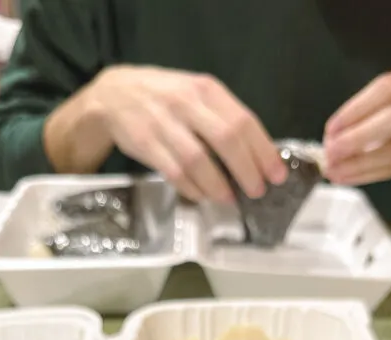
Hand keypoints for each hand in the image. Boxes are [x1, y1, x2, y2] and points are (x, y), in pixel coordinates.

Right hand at [87, 66, 286, 201]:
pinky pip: (174, 172)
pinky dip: (192, 188)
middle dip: (246, 170)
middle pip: (225, 140)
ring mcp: (164, 124)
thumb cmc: (166, 98)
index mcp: (206, 89)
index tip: (276, 175)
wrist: (114, 95)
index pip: (243, 120)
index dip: (263, 151)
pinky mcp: (146, 144)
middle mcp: (187, 103)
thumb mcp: (196, 95)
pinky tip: (202, 196)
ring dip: (218, 185)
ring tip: (229, 199)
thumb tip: (256, 156)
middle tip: (257, 191)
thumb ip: (222, 118)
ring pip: (198, 160)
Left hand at [323, 66, 390, 185]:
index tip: (330, 129)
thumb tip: (331, 137)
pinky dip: (366, 174)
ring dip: (359, 163)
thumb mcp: (382, 101)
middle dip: (358, 138)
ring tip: (333, 170)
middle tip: (331, 152)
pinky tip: (346, 177)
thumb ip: (359, 113)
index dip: (356, 109)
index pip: (386, 89)